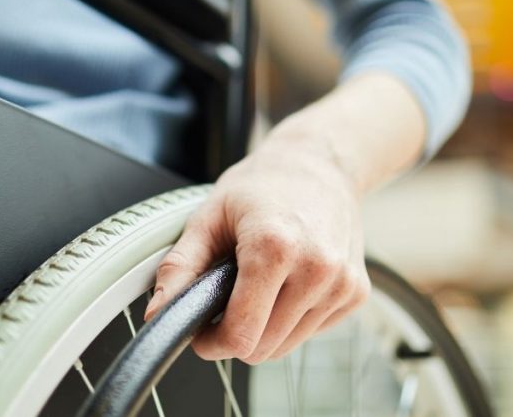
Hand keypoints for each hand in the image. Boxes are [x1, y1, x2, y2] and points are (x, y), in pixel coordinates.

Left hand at [143, 126, 370, 363]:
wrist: (320, 163)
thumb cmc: (263, 186)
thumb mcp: (209, 216)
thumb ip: (180, 267)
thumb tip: (156, 312)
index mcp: (274, 248)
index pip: (241, 335)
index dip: (212, 343)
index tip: (202, 332)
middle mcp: (316, 268)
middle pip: (263, 348)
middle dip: (236, 336)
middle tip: (225, 303)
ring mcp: (342, 283)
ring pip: (287, 347)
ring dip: (264, 329)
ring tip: (258, 286)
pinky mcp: (356, 293)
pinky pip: (311, 332)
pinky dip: (292, 319)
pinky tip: (287, 283)